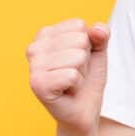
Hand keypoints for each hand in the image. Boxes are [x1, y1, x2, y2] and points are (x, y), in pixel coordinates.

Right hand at [26, 18, 110, 135]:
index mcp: (45, 34)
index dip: (87, 44)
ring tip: (71, 82)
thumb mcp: (98, 51)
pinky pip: (72, 75)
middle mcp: (34, 48)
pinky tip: (67, 91)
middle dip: (85, 59)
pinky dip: (77, 85)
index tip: (77, 60)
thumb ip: (101, 34)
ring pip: (78, 57)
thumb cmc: (87, 79)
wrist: (84, 110)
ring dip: (81, 73)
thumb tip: (97, 28)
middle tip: (75, 73)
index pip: (78, 25)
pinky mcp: (38, 85)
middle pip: (80, 40)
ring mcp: (33, 67)